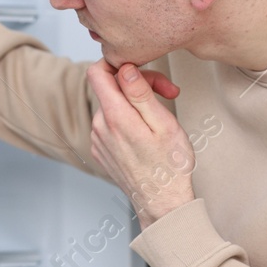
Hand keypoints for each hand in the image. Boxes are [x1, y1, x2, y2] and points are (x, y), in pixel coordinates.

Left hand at [86, 61, 194, 225]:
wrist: (162, 203)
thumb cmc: (169, 167)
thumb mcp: (163, 123)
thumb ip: (140, 93)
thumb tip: (125, 68)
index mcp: (115, 117)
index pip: (97, 72)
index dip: (118, 63)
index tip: (140, 69)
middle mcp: (99, 127)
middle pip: (109, 88)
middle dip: (137, 85)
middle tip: (167, 93)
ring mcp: (98, 140)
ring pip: (111, 106)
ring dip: (134, 105)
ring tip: (159, 118)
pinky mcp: (102, 150)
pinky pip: (110, 124)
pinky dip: (127, 122)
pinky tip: (146, 134)